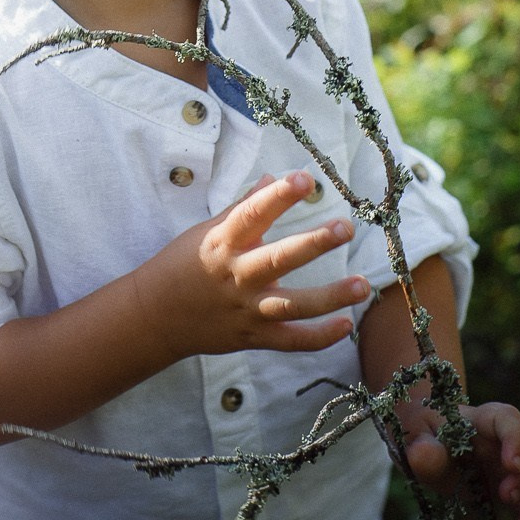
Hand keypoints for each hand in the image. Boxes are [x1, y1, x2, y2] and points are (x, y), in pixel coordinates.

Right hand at [137, 170, 368, 363]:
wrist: (155, 316)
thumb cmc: (183, 264)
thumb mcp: (207, 230)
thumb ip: (242, 207)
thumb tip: (271, 178)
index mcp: (223, 242)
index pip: (253, 213)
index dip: (279, 195)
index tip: (305, 178)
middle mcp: (236, 275)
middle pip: (279, 259)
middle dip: (314, 243)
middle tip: (345, 228)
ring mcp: (246, 309)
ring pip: (293, 305)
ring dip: (330, 296)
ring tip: (363, 284)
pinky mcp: (253, 337)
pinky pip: (291, 341)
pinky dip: (320, 337)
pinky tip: (346, 324)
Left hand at [403, 400, 519, 519]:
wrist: (424, 442)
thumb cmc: (421, 432)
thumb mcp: (414, 436)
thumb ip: (421, 447)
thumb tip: (423, 455)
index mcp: (479, 419)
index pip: (507, 417)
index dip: (516, 439)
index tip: (511, 467)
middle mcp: (502, 439)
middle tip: (507, 498)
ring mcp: (511, 463)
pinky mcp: (515, 487)